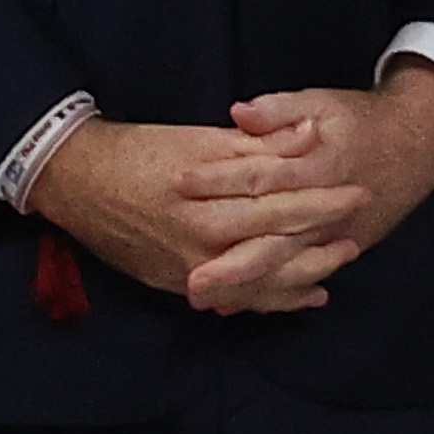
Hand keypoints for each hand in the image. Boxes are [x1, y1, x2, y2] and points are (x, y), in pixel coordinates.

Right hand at [29, 114, 364, 313]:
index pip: (279, 205)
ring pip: (259, 282)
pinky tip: (303, 297)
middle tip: (358, 236)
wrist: (76, 182)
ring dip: (303, 277)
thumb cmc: (139, 152)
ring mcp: (187, 270)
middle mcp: (200, 243)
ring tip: (339, 266)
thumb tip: (312, 135)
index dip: (323, 201)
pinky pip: (234, 297)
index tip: (358, 194)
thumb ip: (259, 143)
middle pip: (275, 247)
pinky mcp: (176, 285)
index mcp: (208, 201)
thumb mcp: (200, 140)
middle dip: (321, 243)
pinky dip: (270, 299)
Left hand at [201, 63, 433, 310]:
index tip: (178, 185)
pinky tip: (234, 304)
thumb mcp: (322, 103)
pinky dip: (269, 295)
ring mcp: (337, 234)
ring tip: (201, 298)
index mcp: (320, 167)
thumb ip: (280, 110)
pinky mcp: (341, 248)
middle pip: (274, 242)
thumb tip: (240, 113)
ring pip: (287, 268)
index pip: (262, 178)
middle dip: (231, 264)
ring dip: (245, 286)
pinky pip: (302, 278)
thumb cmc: (361, 122)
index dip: (219, 181)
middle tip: (190, 279)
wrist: (419, 144)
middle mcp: (328, 210)